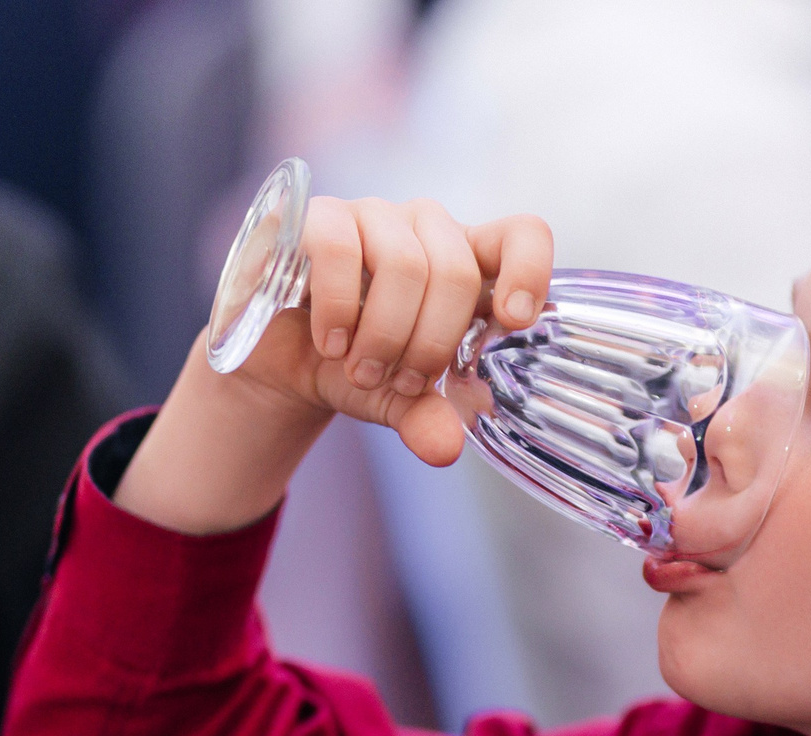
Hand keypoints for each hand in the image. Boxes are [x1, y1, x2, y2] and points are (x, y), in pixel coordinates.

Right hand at [237, 196, 552, 465]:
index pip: (522, 235)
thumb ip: (426, 418)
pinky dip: (338, 308)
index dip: (528, 271)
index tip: (511, 322)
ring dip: (383, 334)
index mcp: (467, 261)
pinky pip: (339, 249)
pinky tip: (332, 341)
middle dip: (430, 343)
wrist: (282, 362)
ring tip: (362, 370)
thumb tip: (445, 447)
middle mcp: (426, 228)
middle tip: (400, 382)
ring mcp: (373, 214)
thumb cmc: (355, 368)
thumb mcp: (397, 401)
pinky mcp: (317, 215)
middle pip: (456, 270)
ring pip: (404, 263)